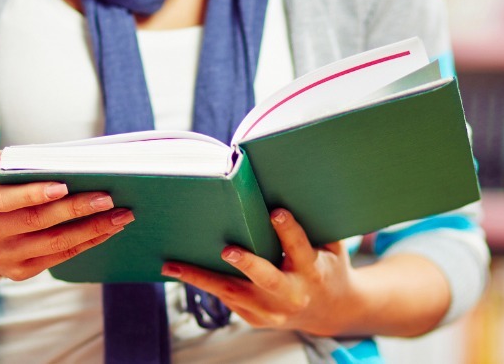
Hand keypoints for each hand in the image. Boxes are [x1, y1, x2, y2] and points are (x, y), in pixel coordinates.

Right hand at [0, 151, 135, 280]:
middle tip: (108, 198)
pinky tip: (108, 230)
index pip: (4, 200)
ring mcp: (4, 256)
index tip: (64, 185)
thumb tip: (57, 157)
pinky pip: (60, 257)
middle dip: (76, 209)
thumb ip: (13, 162)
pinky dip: (87, 242)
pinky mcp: (20, 272)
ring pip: (54, 243)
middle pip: (36, 222)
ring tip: (120, 215)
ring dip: (91, 229)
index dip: (34, 194)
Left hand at [160, 209, 363, 336]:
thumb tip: (289, 185)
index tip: (276, 212)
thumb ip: (315, 224)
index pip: (300, 249)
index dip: (288, 231)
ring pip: (233, 293)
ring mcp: (272, 311)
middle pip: (267, 280)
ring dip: (201, 278)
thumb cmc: (327, 265)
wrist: (329, 310)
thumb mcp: (331, 247)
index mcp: (313, 271)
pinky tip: (182, 271)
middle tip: (227, 250)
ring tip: (172, 265)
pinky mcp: (255, 319)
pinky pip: (228, 299)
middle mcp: (292, 294)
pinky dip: (205, 284)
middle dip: (247, 265)